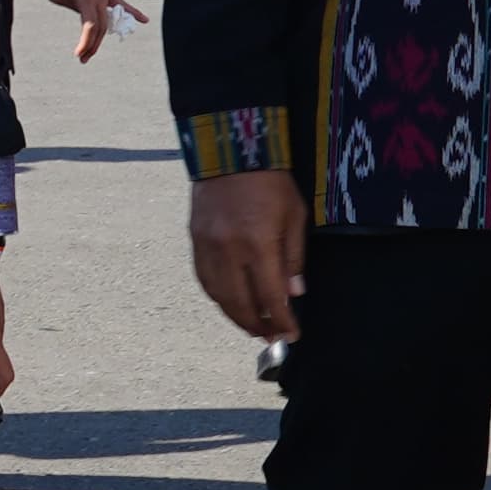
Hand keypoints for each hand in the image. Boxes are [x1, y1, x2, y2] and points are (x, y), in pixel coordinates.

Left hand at [41, 0, 142, 63]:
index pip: (90, 25)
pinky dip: (133, 12)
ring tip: (90, 53)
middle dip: (91, 45)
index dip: (86, 42)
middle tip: (82, 58)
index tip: (78, 53)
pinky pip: (122, 4)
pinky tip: (145, 20)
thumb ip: (71, 8)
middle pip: (100, 27)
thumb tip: (84, 17)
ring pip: (108, 21)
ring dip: (100, 38)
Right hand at [190, 169, 307, 342]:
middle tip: (270, 338)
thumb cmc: (271, 182)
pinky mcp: (195, 240)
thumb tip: (293, 294)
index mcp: (258, 245)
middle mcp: (228, 251)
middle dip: (257, 326)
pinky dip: (217, 296)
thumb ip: (293, 258)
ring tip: (251, 325)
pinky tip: (230, 301)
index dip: (281, 322)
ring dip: (235, 316)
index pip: (270, 297)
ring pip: (218, 296)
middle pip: (240, 304)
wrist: (231, 151)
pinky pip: (204, 279)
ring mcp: (207, 247)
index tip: (290, 336)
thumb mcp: (295, 217)